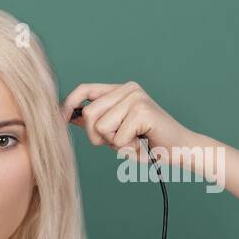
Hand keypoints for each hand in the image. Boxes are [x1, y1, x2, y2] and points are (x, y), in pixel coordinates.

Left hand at [61, 80, 198, 162]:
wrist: (179, 149)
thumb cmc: (146, 142)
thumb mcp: (114, 131)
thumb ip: (94, 122)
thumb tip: (67, 116)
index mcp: (120, 90)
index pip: (84, 89)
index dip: (68, 105)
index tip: (59, 120)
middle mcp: (128, 88)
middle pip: (89, 113)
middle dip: (96, 136)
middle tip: (118, 142)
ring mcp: (136, 97)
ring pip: (101, 127)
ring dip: (114, 143)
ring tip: (132, 141)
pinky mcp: (143, 111)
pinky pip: (117, 137)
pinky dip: (127, 148)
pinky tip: (141, 144)